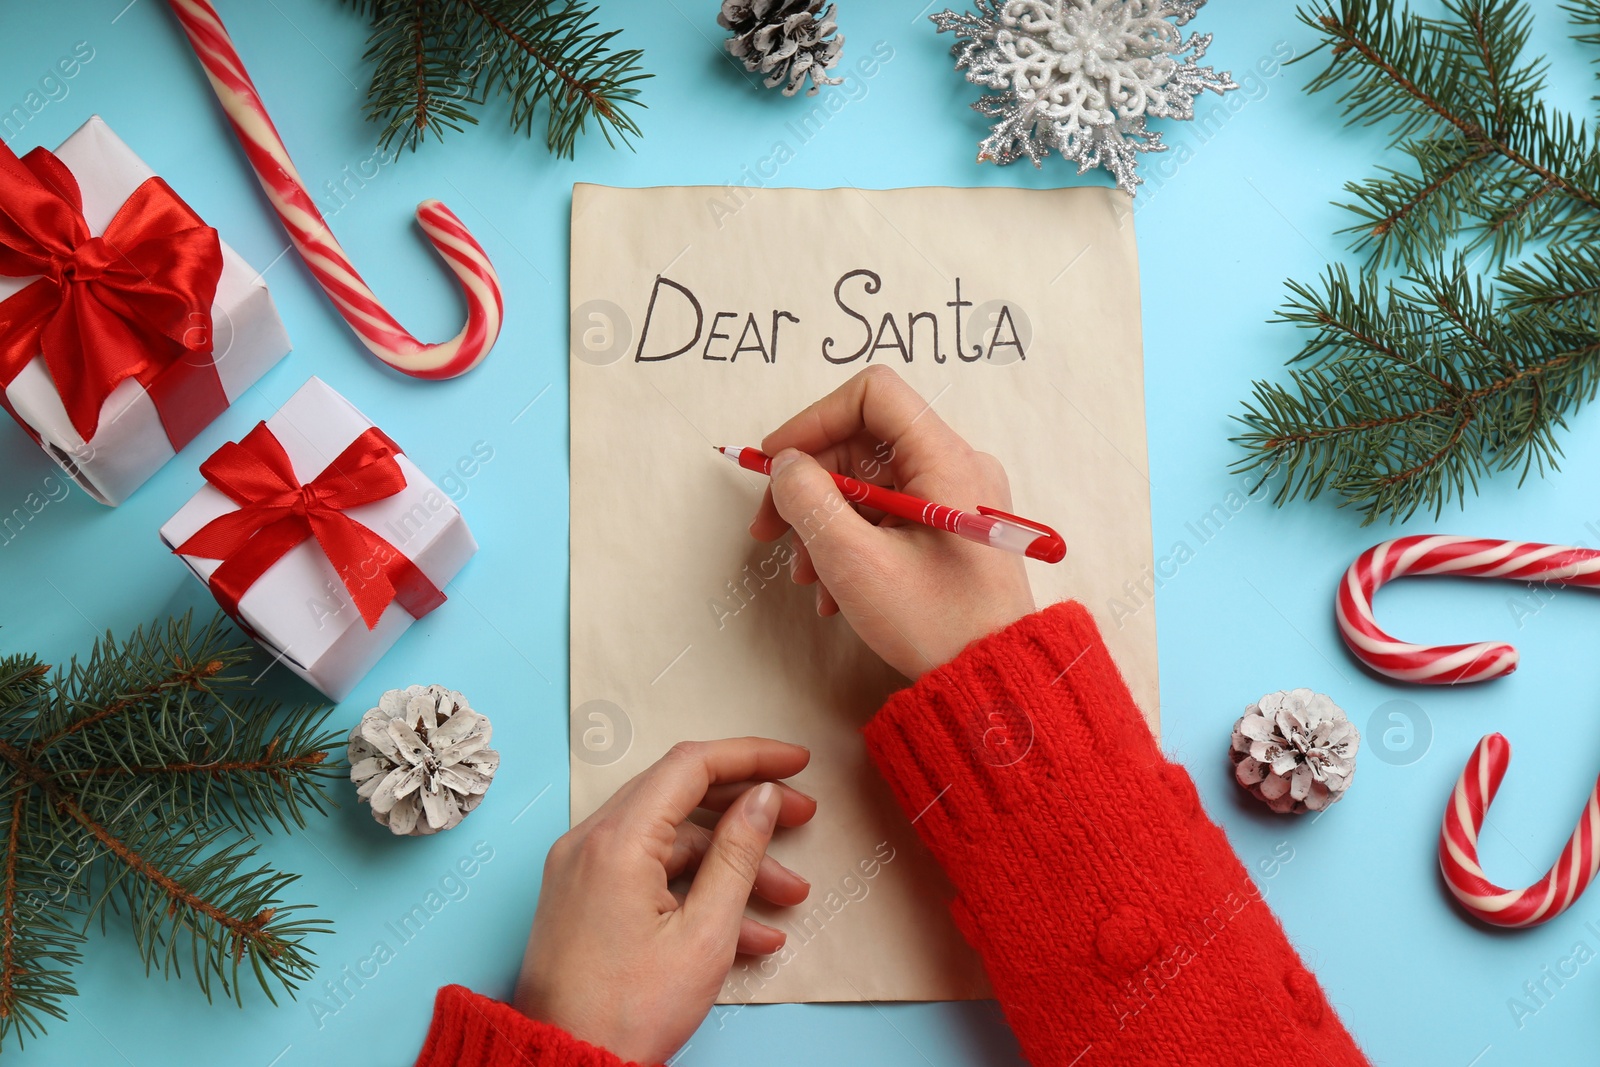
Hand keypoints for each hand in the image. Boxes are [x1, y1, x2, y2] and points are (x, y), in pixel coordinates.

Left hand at [512, 738, 815, 1064]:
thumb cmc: (627, 1014)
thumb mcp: (704, 935)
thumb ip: (738, 855)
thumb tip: (763, 798)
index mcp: (617, 841)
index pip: (691, 766)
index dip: (751, 756)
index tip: (797, 762)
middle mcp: (591, 842)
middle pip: (681, 796)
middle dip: (748, 808)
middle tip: (802, 817)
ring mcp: (583, 870)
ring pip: (671, 841)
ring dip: (731, 862)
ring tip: (788, 894)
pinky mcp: (584, 898)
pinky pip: (649, 873)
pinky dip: (697, 889)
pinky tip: (749, 930)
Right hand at [752, 365, 1035, 679]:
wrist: (993, 680)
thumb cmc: (937, 625)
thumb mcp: (856, 562)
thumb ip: (810, 501)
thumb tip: (786, 464)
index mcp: (946, 459)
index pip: (873, 395)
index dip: (815, 419)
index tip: (778, 463)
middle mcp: (956, 467)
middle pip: (861, 441)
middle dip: (809, 486)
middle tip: (771, 531)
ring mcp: (953, 498)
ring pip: (867, 483)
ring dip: (824, 524)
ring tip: (807, 577)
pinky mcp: (947, 528)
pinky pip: (885, 514)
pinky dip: (850, 542)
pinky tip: (832, 591)